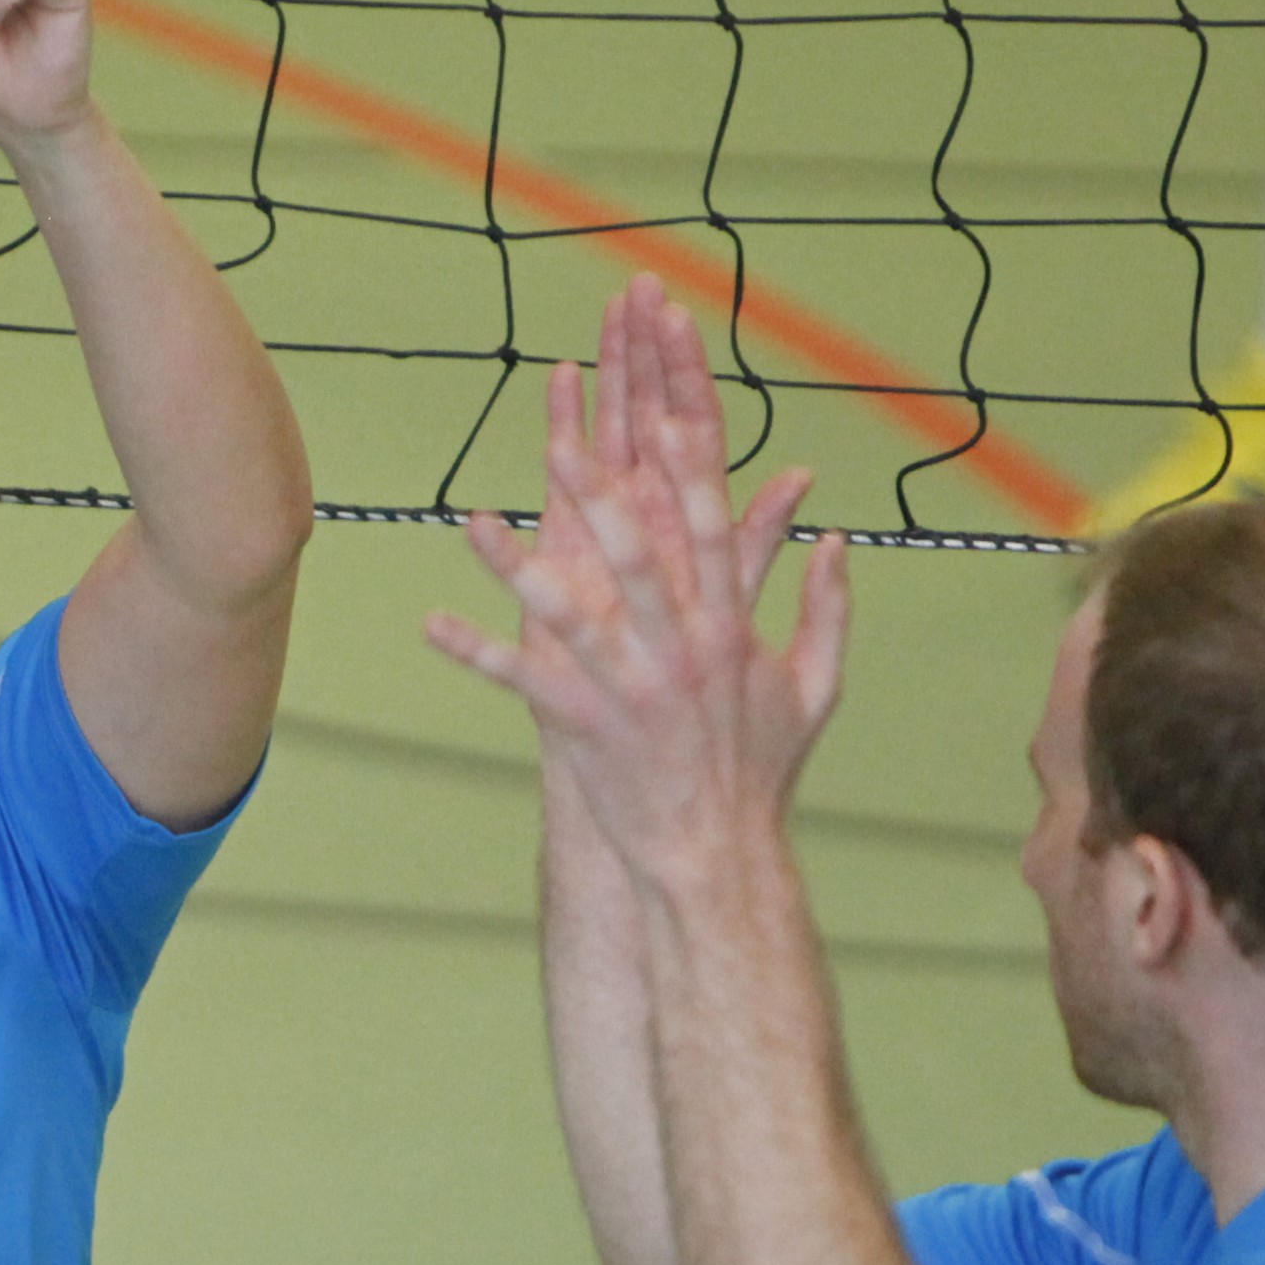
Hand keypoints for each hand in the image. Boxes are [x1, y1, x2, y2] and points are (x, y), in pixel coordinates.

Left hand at [422, 276, 847, 866]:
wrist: (715, 853)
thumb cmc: (761, 769)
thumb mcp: (814, 685)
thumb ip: (828, 606)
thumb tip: (834, 536)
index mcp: (731, 628)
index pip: (710, 530)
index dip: (688, 469)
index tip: (665, 411)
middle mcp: (682, 649)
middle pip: (636, 557)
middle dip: (598, 497)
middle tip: (559, 443)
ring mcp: (630, 689)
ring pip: (571, 614)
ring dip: (519, 567)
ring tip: (474, 523)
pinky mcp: (585, 727)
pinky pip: (522, 682)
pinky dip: (474, 654)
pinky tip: (430, 624)